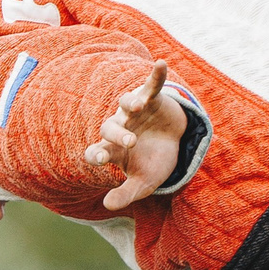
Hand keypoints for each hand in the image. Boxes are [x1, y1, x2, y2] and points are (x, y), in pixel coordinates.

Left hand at [82, 61, 189, 211]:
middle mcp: (119, 127)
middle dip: (118, 134)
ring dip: (130, 103)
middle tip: (130, 142)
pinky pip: (151, 85)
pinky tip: (160, 63)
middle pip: (110, 128)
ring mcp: (134, 112)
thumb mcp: (143, 183)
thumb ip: (126, 194)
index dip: (95, 153)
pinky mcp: (151, 99)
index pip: (97, 151)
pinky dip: (155, 75)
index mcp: (113, 149)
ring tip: (137, 106)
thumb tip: (107, 206)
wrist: (173, 144)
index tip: (98, 157)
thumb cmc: (152, 163)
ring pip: (125, 104)